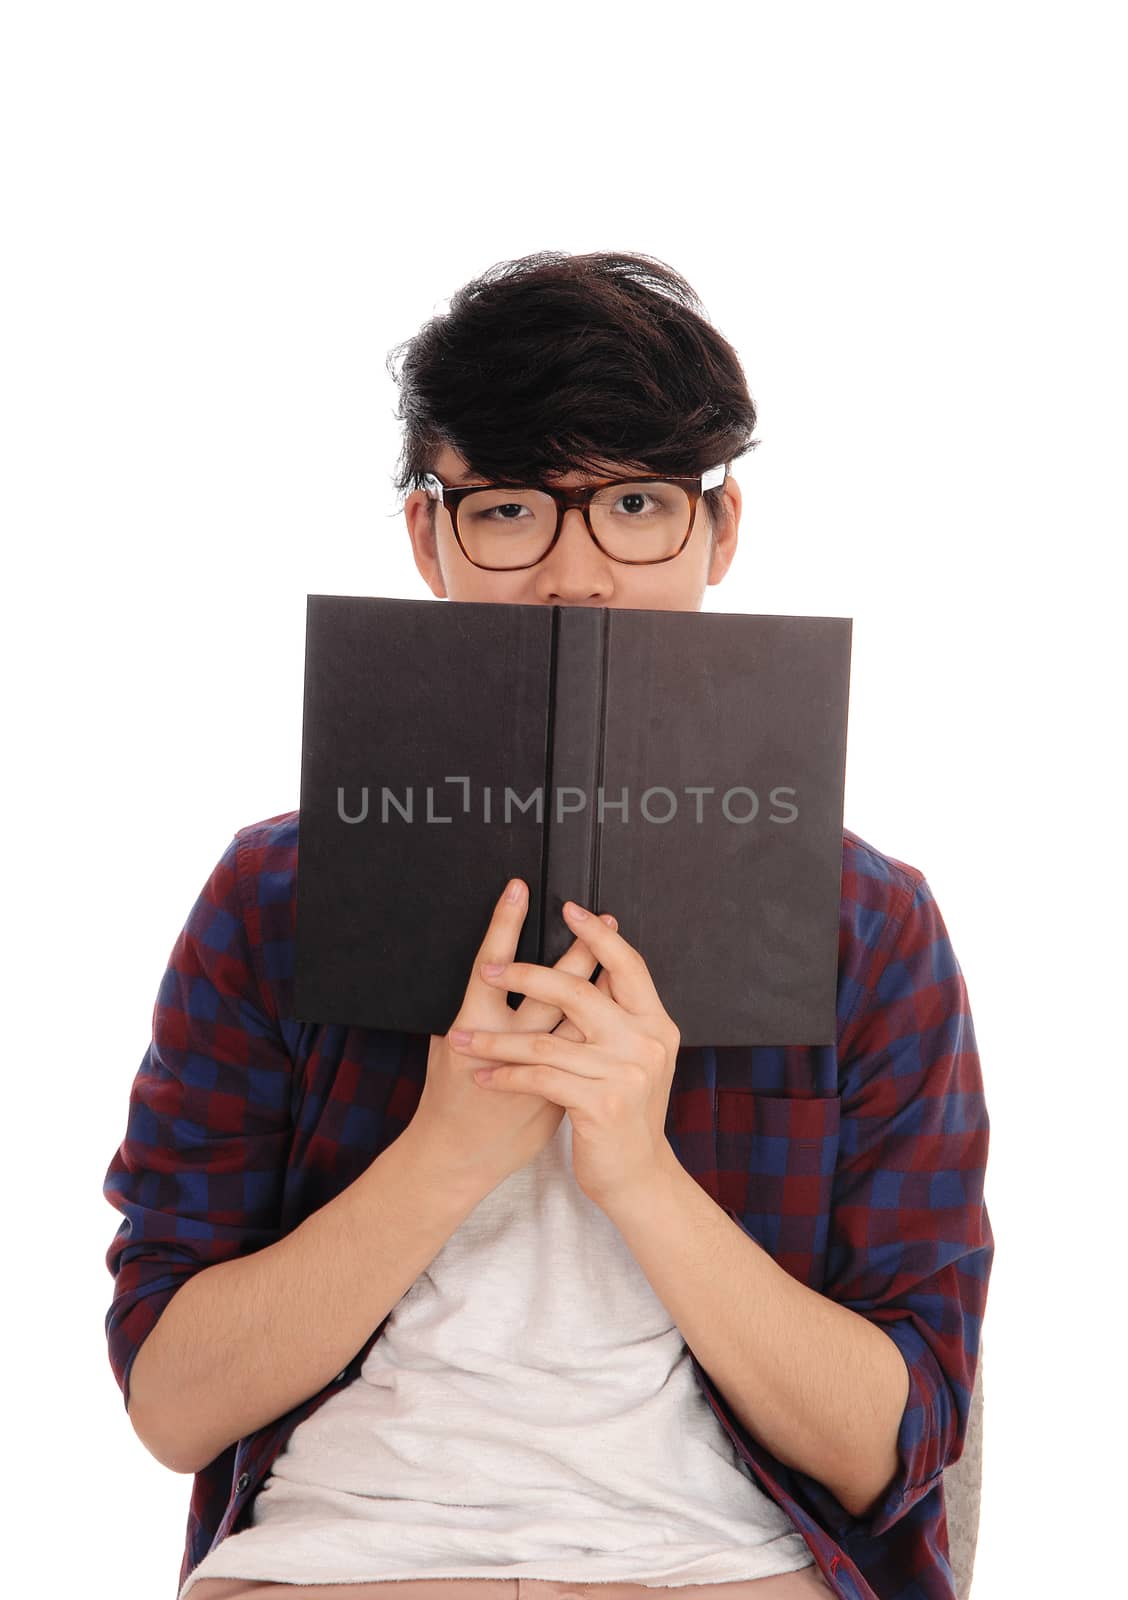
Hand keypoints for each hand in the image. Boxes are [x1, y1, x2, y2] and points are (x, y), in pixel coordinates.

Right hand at [410, 878, 616, 1195]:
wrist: (460, 1156)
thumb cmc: (448, 1093)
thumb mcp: (447, 1043)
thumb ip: (474, 1009)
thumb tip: (494, 962)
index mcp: (473, 1028)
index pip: (490, 965)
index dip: (504, 924)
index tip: (519, 889)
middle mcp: (508, 1049)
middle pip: (552, 989)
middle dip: (576, 949)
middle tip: (591, 914)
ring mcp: (540, 1074)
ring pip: (579, 1018)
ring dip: (597, 981)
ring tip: (612, 947)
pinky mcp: (560, 1091)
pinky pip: (586, 1049)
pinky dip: (601, 1022)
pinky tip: (614, 999)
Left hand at [447, 900, 680, 1210]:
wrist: (637, 1177)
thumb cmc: (622, 1112)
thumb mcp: (631, 1059)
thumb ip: (616, 1018)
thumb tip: (587, 963)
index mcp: (654, 1023)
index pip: (628, 964)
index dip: (597, 934)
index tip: (569, 907)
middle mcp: (645, 1042)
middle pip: (578, 991)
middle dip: (526, 974)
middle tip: (489, 968)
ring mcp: (624, 1073)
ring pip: (545, 1040)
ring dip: (496, 1040)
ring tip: (462, 1038)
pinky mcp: (600, 1104)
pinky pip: (540, 1078)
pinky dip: (507, 1077)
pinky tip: (484, 1077)